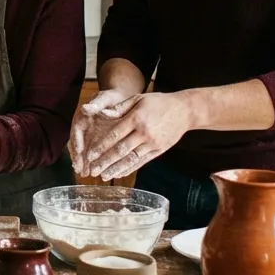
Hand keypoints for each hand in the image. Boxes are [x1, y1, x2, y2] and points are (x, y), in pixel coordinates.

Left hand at [78, 92, 192, 181]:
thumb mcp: (138, 98)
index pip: (114, 135)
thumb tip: (102, 114)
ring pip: (131, 159)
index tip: (90, 154)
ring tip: (104, 176)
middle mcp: (144, 132)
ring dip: (116, 169)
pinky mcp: (159, 150)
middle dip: (105, 162)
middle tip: (93, 170)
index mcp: (136, 118)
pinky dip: (130, 169)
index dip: (101, 146)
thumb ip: (119, 108)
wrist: (185, 110)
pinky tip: (120, 174)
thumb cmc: (158, 102)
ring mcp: (153, 143)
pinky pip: (142, 162)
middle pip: (121, 150)